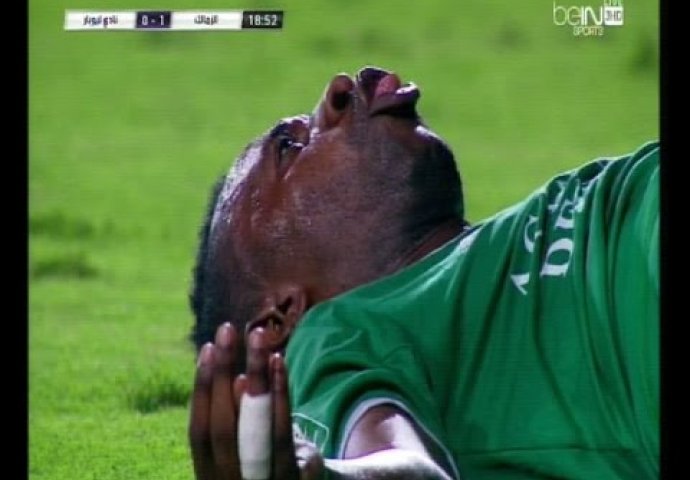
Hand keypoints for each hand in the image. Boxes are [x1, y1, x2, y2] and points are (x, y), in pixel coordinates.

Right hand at [189, 323, 323, 479]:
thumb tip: (239, 379)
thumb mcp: (247, 451)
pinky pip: (283, 432)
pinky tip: (279, 362)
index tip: (207, 348)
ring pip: (254, 425)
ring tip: (257, 336)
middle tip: (227, 328)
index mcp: (210, 476)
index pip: (198, 432)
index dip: (201, 389)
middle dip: (223, 372)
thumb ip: (238, 423)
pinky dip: (280, 394)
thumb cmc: (270, 470)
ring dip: (255, 375)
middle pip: (223, 426)